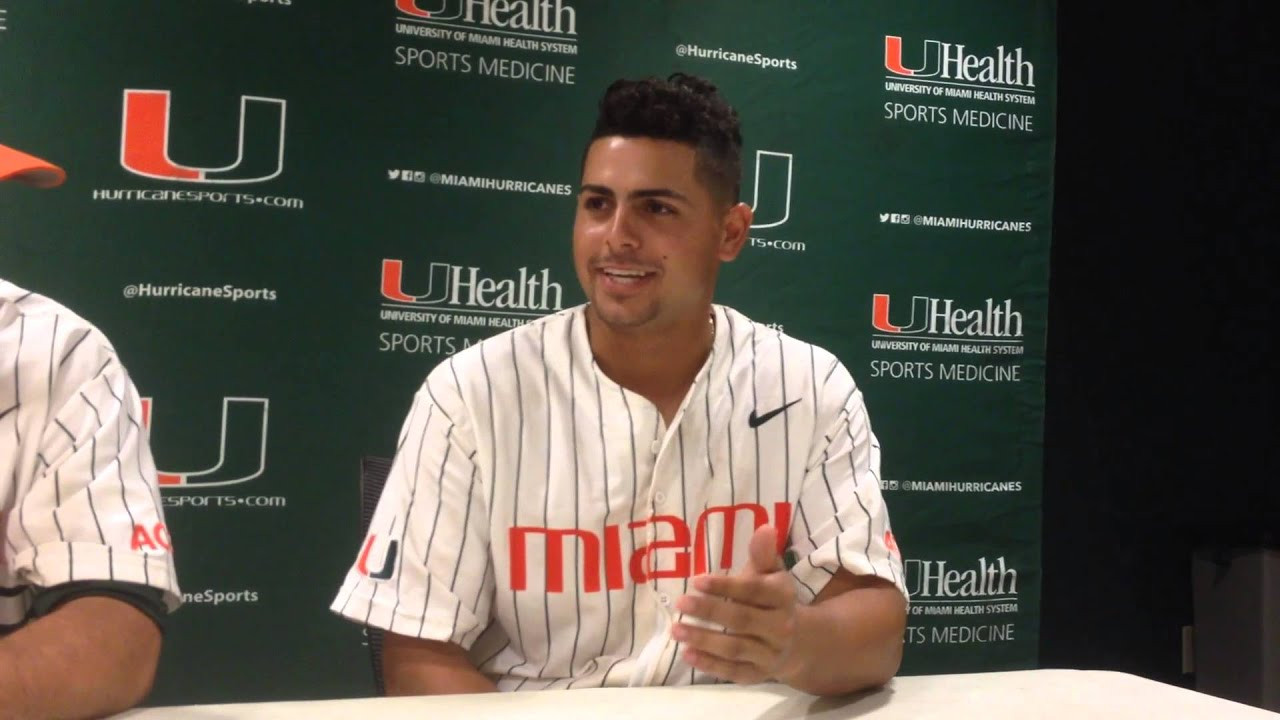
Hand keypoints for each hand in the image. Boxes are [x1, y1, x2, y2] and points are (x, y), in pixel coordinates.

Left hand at [671, 525, 798, 683]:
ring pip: (736, 648)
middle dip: (710, 612)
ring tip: (675, 629)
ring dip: (704, 640)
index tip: (697, 580)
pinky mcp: (759, 675)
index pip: (754, 591)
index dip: (726, 586)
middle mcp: (781, 627)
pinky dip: (710, 664)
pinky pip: (734, 672)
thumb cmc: (774, 601)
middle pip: (742, 620)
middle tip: (681, 603)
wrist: (799, 642)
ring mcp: (770, 654)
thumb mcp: (772, 575)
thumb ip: (763, 554)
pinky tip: (687, 654)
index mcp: (783, 597)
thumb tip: (764, 526)